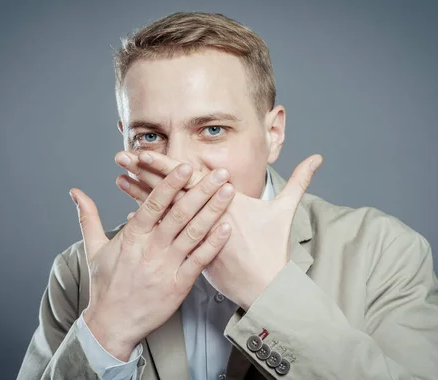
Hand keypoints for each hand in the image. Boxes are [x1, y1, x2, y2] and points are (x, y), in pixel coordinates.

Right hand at [69, 162, 234, 360]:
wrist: (112, 324)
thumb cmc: (105, 285)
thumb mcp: (93, 248)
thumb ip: (88, 217)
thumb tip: (75, 192)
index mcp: (132, 237)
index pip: (153, 204)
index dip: (171, 184)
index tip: (187, 167)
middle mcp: (150, 248)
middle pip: (179, 214)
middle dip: (201, 191)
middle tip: (220, 173)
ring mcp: (166, 267)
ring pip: (193, 233)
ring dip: (213, 211)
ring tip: (229, 192)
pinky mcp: (179, 285)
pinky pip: (200, 260)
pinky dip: (214, 243)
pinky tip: (228, 228)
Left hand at [115, 150, 321, 309]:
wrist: (265, 287)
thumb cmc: (274, 247)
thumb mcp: (286, 210)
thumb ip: (299, 180)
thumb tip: (318, 157)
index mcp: (223, 201)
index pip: (187, 177)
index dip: (164, 163)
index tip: (143, 150)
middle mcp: (204, 216)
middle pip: (168, 189)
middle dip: (143, 171)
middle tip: (121, 155)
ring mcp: (195, 236)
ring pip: (163, 210)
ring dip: (139, 193)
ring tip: (118, 177)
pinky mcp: (190, 252)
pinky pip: (164, 233)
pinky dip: (148, 222)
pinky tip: (130, 212)